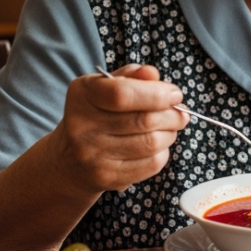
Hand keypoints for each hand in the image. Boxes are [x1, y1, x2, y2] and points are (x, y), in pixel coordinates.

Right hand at [48, 64, 188, 194]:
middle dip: (173, 115)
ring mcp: (92, 155)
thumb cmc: (98, 114)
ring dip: (170, 133)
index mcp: (82, 95)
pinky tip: (158, 146)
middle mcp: (82, 126)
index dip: (156, 94)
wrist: (70, 159)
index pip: (122, 93)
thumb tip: (152, 74)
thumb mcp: (106, 87)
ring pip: (151, 143)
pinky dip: (163, 153)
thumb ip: (131, 76)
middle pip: (143, 120)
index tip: (175, 94)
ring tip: (170, 128)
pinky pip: (150, 164)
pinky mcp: (106, 177)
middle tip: (181, 113)